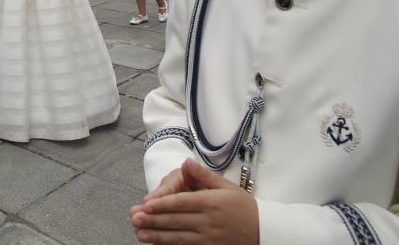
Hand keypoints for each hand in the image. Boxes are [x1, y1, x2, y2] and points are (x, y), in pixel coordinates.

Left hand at [130, 159, 258, 244]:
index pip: (182, 203)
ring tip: (140, 234)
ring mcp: (209, 239)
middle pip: (176, 221)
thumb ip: (203, 175)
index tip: (146, 205)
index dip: (162, 205)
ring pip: (178, 238)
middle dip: (153, 221)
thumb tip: (186, 162)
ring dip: (157, 236)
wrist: (264, 231)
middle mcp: (208, 222)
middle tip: (134, 219)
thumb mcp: (226, 187)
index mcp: (210, 203)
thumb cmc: (243, 207)